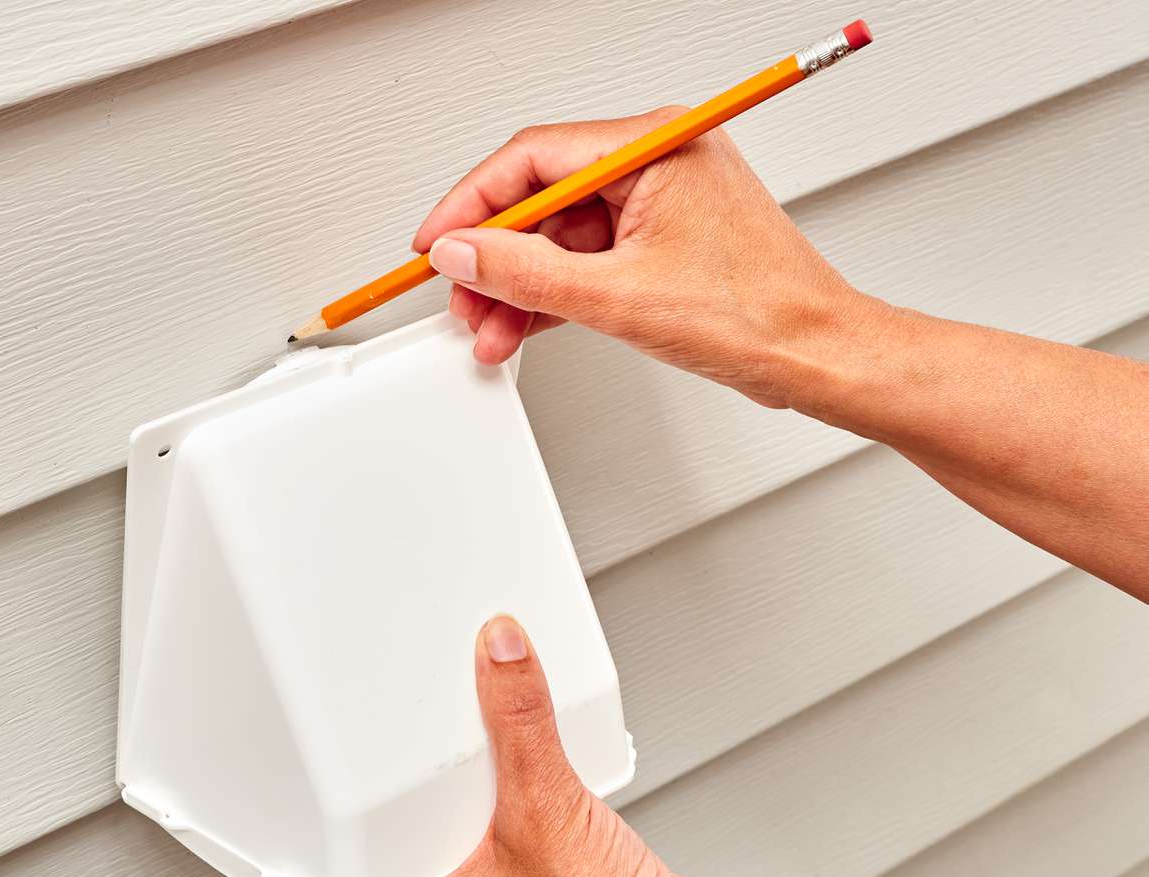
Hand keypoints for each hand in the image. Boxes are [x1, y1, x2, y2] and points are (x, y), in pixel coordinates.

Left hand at [385, 616, 779, 876]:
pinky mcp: (561, 865)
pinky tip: (554, 749)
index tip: (375, 721)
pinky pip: (537, 804)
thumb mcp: (545, 804)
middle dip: (440, 754)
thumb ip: (521, 723)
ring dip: (498, 759)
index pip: (375, 828)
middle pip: (435, 801)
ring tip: (497, 715)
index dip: (370, 776)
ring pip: (490, 801)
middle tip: (439, 702)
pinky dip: (542, 772)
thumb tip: (500, 654)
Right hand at [415, 109, 861, 408]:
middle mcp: (657, 160)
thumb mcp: (615, 297)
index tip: (436, 243)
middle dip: (496, 256)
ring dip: (521, 282)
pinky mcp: (663, 236)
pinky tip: (524, 323)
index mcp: (654, 146)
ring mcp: (660, 198)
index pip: (533, 157)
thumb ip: (525, 273)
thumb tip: (465, 254)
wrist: (814, 355)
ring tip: (492, 326)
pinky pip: (588, 254)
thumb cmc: (757, 314)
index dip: (472, 204)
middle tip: (464, 297)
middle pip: (542, 196)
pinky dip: (555, 290)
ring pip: (561, 233)